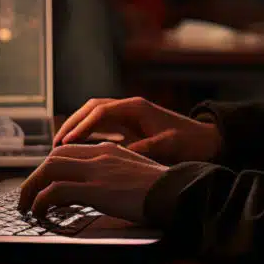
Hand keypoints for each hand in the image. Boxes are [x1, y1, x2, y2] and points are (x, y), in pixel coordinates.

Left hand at [18, 141, 164, 221]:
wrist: (175, 191)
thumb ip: (114, 174)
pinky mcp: (95, 189)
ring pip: (48, 170)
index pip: (69, 150)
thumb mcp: (135, 173)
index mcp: (109, 149)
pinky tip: (40, 213)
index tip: (43, 183)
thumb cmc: (161, 188)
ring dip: (31, 189)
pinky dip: (41, 202)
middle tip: (28, 195)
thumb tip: (97, 190)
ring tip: (26, 206)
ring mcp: (96, 170)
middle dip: (35, 177)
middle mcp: (99, 155)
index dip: (50, 166)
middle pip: (53, 157)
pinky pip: (55, 192)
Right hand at [54, 96, 221, 164]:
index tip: (65, 143)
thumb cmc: (190, 142)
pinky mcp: (132, 126)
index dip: (81, 126)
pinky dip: (88, 134)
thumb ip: (141, 150)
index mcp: (137, 108)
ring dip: (78, 128)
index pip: (101, 112)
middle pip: (92, 109)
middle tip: (55, 143)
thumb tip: (115, 156)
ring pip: (95, 116)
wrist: (208, 141)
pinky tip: (79, 149)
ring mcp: (130, 116)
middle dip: (72, 123)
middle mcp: (131, 107)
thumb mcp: (166, 147)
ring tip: (60, 146)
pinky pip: (103, 126)